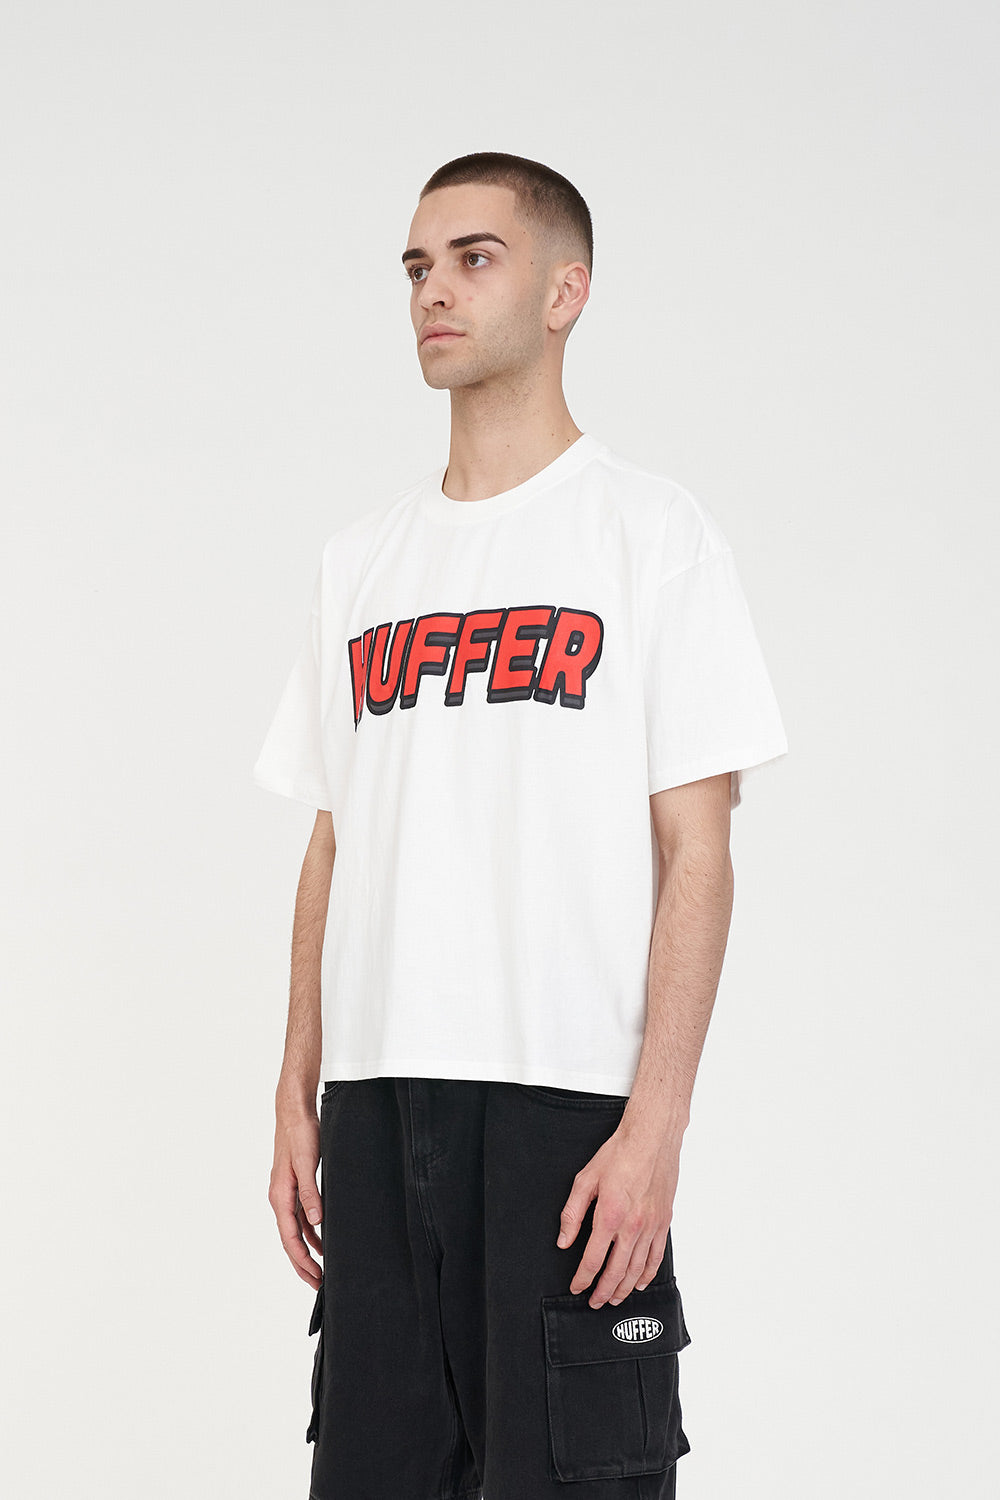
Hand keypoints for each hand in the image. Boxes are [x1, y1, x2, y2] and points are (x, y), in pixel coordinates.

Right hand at [268, 1107, 322, 1288]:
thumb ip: (311, 1193)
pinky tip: (321, 1241)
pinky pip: (300, 1217)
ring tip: (321, 1270)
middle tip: (318, 1284)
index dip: (302, 1260)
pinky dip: (310, 1232)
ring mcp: (286, 1193)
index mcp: (280, 1196)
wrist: (294, 1113)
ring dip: (307, 1250)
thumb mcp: (308, 1163)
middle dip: (302, 1264)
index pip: (290, 1238)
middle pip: (290, 1240)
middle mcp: (280, 1198)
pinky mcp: (294, 1186)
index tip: (315, 1277)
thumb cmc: (300, 1135)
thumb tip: (317, 1222)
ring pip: (295, 1231)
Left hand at [556, 1122, 679, 1307]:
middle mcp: (632, 1226)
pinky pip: (657, 1256)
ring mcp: (651, 1226)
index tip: (577, 1287)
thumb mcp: (585, 1179)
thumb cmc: (619, 1154)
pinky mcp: (664, 1222)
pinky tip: (640, 1282)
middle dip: (603, 1291)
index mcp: (609, 1216)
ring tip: (614, 1298)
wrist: (651, 1139)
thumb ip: (572, 1213)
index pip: (593, 1260)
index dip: (583, 1279)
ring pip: (637, 1269)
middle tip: (595, 1302)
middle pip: (616, 1271)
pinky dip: (648, 1274)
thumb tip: (564, 1240)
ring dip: (624, 1288)